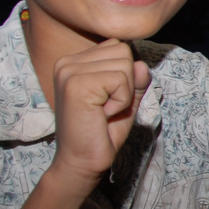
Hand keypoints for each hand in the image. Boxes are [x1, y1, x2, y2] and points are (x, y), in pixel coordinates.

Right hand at [49, 40, 149, 185]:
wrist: (83, 161)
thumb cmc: (102, 132)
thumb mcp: (126, 99)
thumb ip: (135, 78)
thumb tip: (142, 64)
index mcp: (74, 61)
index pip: (118, 46)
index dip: (125, 75)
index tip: (108, 99)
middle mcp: (67, 62)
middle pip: (123, 50)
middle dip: (127, 82)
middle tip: (106, 107)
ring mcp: (69, 71)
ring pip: (125, 64)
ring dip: (124, 93)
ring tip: (104, 111)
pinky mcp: (76, 83)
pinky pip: (121, 79)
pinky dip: (122, 101)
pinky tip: (103, 114)